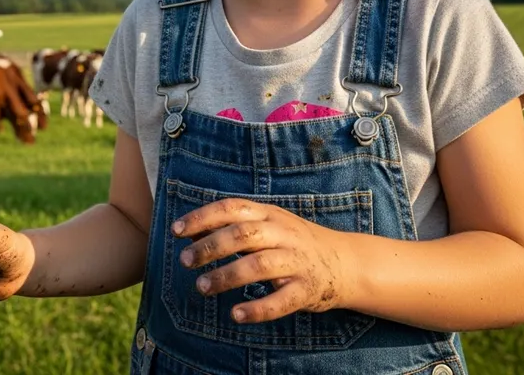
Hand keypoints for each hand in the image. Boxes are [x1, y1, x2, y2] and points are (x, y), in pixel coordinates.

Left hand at [172, 198, 350, 323]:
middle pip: (242, 235)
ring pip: (258, 266)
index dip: (202, 217)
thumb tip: (193, 228)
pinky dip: (258, 309)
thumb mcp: (269, 223)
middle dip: (210, 247)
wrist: (346, 262)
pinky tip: (236, 315)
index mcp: (269, 214)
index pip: (231, 208)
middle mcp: (283, 233)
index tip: (177, 230)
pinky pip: (281, 300)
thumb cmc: (295, 242)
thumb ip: (237, 223)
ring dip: (227, 276)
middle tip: (186, 261)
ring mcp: (296, 261)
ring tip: (202, 287)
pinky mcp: (307, 290)